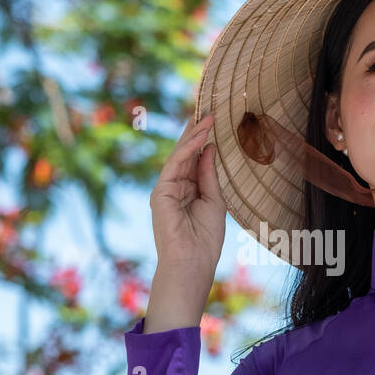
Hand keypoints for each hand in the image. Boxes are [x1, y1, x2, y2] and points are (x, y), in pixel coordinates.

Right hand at [149, 112, 224, 283]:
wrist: (193, 263)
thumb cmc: (206, 239)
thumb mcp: (214, 200)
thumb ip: (209, 174)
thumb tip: (209, 148)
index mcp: (188, 190)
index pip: (195, 160)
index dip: (203, 141)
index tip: (213, 121)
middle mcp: (174, 187)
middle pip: (185, 154)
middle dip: (196, 132)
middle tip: (208, 110)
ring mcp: (165, 189)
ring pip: (179, 156)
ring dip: (194, 136)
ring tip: (208, 118)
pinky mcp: (160, 192)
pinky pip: (175, 165)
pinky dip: (188, 149)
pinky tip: (201, 136)